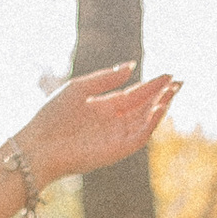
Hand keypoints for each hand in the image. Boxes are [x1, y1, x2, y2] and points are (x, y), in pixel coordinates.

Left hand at [17, 62, 180, 189]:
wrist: (38, 145)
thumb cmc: (52, 116)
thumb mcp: (79, 89)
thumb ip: (106, 78)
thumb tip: (132, 66)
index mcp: (104, 108)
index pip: (134, 95)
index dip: (152, 85)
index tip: (169, 75)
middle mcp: (113, 123)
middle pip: (144, 108)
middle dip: (162, 95)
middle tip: (178, 82)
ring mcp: (115, 138)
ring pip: (145, 122)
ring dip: (160, 107)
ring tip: (172, 92)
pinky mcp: (116, 151)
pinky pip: (139, 137)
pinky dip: (151, 124)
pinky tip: (159, 108)